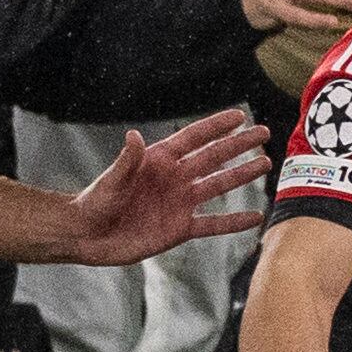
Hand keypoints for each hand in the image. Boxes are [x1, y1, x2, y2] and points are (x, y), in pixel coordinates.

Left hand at [65, 110, 266, 262]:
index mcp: (158, 161)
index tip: (239, 115)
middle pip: (214, 157)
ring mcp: (180, 203)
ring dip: (242, 175)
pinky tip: (255, 218)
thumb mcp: (110, 180)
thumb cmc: (94, 204)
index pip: (193, 138)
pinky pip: (214, 224)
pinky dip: (234, 222)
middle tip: (263, 133)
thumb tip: (133, 136)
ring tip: (265, 164)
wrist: (86, 236)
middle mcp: (174, 178)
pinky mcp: (180, 228)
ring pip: (219, 185)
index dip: (216, 126)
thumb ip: (127, 160)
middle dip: (239, 145)